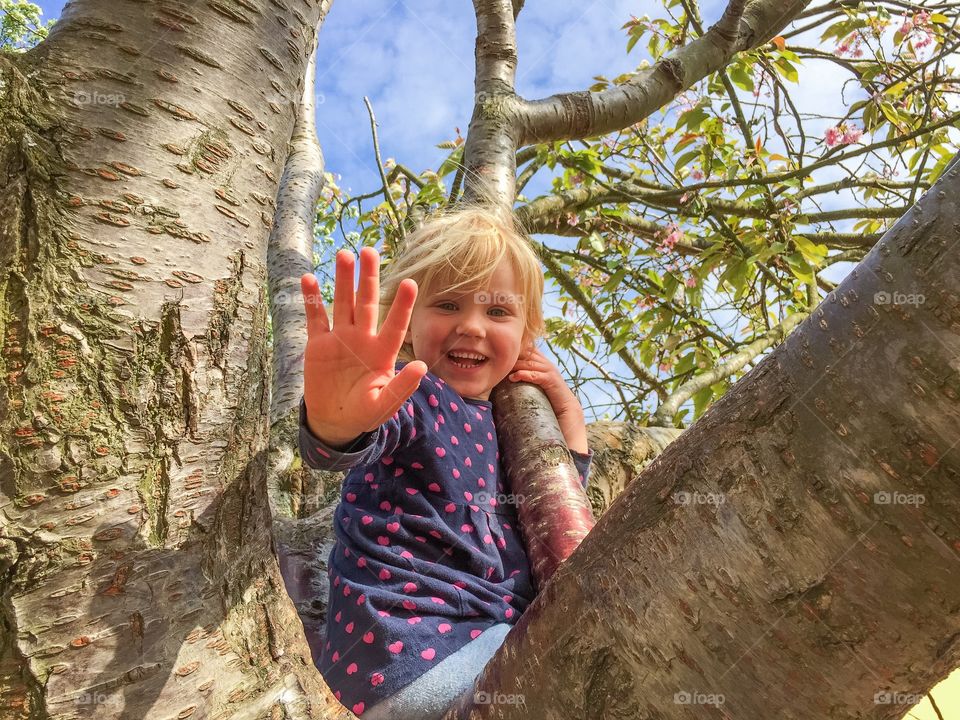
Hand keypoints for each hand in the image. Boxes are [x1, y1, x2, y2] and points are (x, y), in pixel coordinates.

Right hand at [301, 248, 426, 445]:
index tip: (410, 283)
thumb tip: (421, 366)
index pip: (394, 324)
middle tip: (369, 251)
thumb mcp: (383, 405)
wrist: (335, 421)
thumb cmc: (364, 413)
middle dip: (368, 278)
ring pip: (343, 303)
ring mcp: (340, 339)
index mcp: (382, 352)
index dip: (402, 305)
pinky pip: (315, 318)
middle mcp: (363, 339)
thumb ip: (401, 387)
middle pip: (367, 303)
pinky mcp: (318, 344)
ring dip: (343, 281)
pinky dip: (311, 299)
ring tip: (344, 255)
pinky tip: (308, 279)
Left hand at [508, 346, 587, 453]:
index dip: (513, 352)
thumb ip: (525, 378)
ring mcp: (550, 371)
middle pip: (526, 354)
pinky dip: (524, 374)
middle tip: (496, 362)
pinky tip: (514, 378)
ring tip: (501, 370)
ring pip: (529, 363)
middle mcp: (546, 364)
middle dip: (512, 356)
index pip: (527, 350)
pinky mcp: (552, 380)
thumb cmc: (548, 401)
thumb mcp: (535, 386)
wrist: (566, 411)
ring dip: (514, 365)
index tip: (498, 357)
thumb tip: (505, 380)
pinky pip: (536, 374)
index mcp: (542, 363)